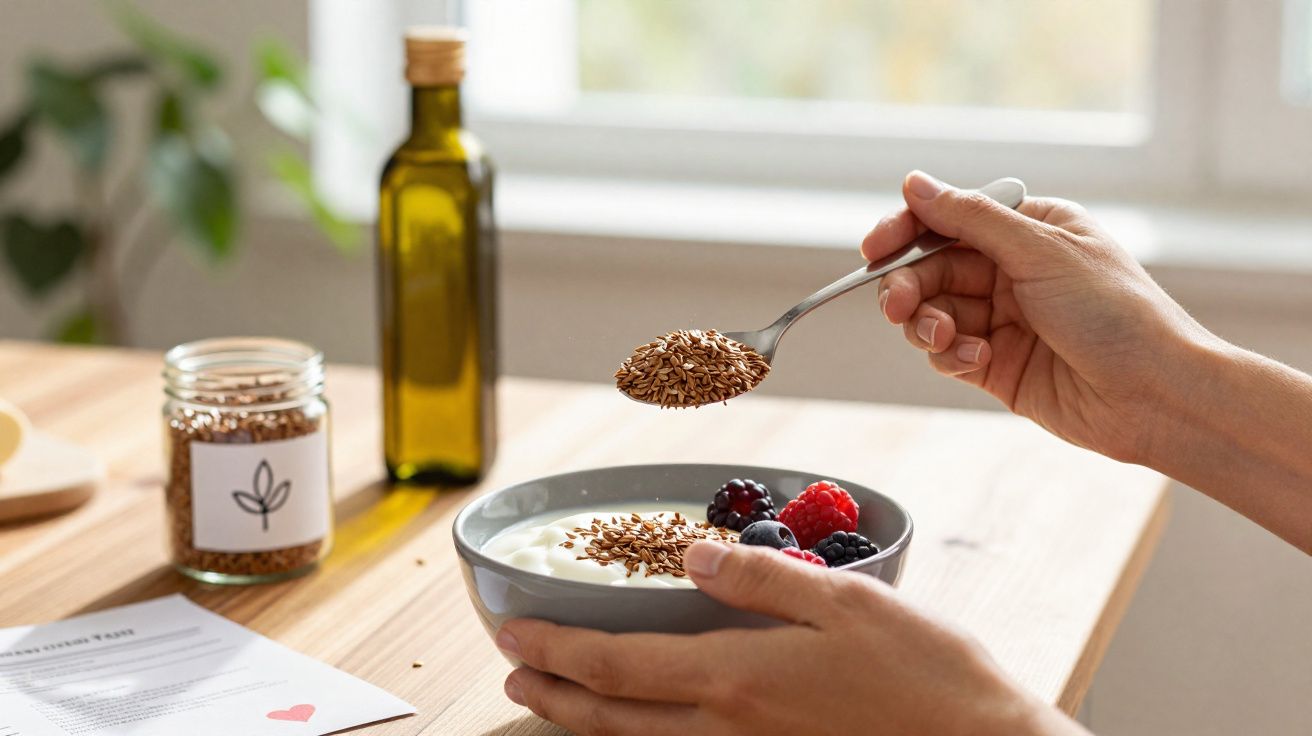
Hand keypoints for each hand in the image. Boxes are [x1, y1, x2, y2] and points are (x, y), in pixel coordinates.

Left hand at [497, 542, 1085, 735]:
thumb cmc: (927, 677)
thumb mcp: (849, 603)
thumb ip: (763, 577)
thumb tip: (692, 552)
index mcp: (737, 677)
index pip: (618, 665)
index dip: (557, 651)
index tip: (513, 634)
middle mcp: (728, 727)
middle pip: (611, 716)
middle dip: (551, 694)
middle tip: (510, 673)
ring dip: (582, 724)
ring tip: (548, 704)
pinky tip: (637, 729)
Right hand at [862, 171, 1213, 462]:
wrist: (1155, 395)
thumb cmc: (1118, 313)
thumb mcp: (1040, 250)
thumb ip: (970, 218)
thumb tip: (915, 183)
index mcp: (1029, 229)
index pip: (949, 219)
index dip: (906, 232)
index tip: (874, 248)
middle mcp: (1012, 271)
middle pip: (930, 269)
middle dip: (908, 285)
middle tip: (898, 304)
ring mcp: (1003, 319)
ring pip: (931, 312)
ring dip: (926, 323)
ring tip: (944, 337)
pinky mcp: (996, 365)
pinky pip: (947, 353)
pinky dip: (951, 355)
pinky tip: (977, 358)